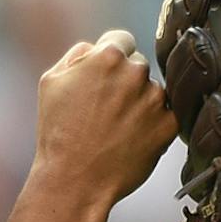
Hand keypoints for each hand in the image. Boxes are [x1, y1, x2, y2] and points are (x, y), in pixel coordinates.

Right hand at [31, 28, 176, 204]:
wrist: (75, 180)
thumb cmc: (58, 132)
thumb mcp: (52, 81)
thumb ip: (78, 54)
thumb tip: (96, 47)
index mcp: (108, 56)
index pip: (122, 41)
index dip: (112, 57)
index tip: (105, 78)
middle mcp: (136, 73)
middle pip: (138, 66)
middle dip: (126, 81)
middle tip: (106, 110)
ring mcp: (155, 100)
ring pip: (153, 91)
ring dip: (140, 103)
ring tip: (116, 128)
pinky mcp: (168, 126)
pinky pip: (166, 116)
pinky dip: (153, 124)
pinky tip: (132, 138)